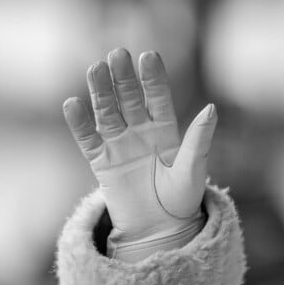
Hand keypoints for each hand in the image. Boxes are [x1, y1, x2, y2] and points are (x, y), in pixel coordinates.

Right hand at [63, 48, 216, 241]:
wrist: (160, 230)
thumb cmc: (183, 200)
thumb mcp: (193, 168)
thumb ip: (199, 139)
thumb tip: (212, 107)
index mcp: (167, 130)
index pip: (159, 98)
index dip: (153, 78)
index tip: (148, 56)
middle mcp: (142, 132)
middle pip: (130, 99)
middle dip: (124, 78)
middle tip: (117, 54)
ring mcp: (120, 145)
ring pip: (108, 113)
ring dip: (101, 92)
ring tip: (95, 68)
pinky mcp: (101, 162)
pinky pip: (88, 139)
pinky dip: (79, 123)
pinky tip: (72, 103)